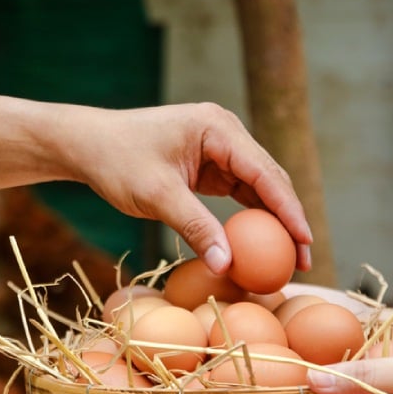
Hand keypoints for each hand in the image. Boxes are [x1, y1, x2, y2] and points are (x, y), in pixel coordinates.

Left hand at [63, 103, 312, 273]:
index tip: (305, 241)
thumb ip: (195, 227)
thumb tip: (226, 265)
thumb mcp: (157, 195)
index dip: (288, 209)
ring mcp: (220, 149)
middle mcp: (225, 132)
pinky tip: (262, 245)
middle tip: (303, 259)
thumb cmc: (117, 160)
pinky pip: (240, 193)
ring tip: (291, 258)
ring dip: (273, 221)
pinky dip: (252, 219)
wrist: (88, 145)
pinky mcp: (210, 165)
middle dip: (288, 219)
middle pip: (270, 179)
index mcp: (218, 128)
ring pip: (259, 188)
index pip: (265, 172)